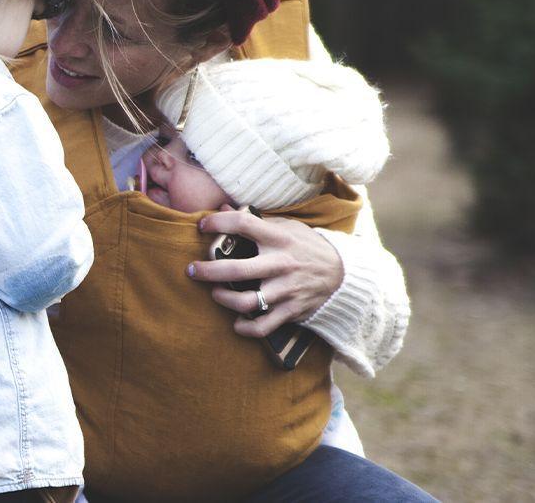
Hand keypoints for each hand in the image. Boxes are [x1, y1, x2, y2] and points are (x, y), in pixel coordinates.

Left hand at [189, 205, 343, 339]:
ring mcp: (286, 290)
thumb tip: (224, 207)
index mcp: (279, 238)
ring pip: (246, 302)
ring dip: (224, 299)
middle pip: (237, 269)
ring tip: (215, 293)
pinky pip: (263, 326)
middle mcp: (281, 264)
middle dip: (208, 271)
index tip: (202, 226)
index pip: (243, 224)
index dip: (218, 223)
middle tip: (192, 270)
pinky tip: (236, 322)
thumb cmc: (307, 246)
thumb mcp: (287, 227)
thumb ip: (256, 220)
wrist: (342, 274)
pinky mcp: (291, 310)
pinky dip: (246, 327)